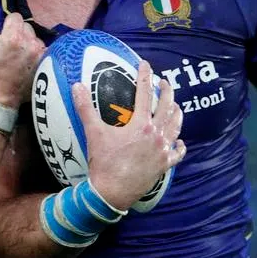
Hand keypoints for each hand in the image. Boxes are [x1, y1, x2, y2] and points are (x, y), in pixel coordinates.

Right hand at [0, 11, 43, 106]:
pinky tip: (27, 59)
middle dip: (18, 31)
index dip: (7, 22)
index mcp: (14, 35)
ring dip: (28, 41)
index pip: (15, 16)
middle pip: (26, 26)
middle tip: (10, 43)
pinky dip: (35, 51)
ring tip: (19, 53)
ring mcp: (39, 52)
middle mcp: (30, 41)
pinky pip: (41, 48)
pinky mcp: (44, 62)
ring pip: (35, 37)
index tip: (3, 31)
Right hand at [77, 60, 184, 210]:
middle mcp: (156, 135)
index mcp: (140, 124)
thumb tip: (77, 86)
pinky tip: (179, 142)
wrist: (112, 192)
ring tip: (176, 106)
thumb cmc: (104, 162)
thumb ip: (85, 108)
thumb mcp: (93, 133)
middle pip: (167, 107)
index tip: (145, 65)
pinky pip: (177, 154)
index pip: (145, 93)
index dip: (145, 76)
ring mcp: (162, 151)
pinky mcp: (164, 166)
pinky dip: (179, 146)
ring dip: (177, 114)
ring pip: (176, 127)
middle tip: (165, 82)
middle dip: (168, 92)